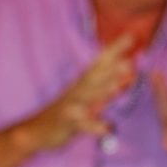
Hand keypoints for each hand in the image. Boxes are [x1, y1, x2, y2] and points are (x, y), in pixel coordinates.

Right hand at [27, 33, 136, 147]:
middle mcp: (77, 90)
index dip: (114, 50)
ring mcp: (70, 106)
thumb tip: (130, 73)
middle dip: (111, 70)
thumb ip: (107, 85)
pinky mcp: (66, 124)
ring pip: (86, 97)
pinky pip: (81, 125)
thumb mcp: (87, 96)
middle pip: (94, 76)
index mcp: (83, 82)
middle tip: (129, 64)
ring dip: (102, 92)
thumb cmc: (67, 112)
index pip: (100, 62)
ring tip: (117, 88)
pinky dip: (93, 126)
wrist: (36, 130)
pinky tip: (106, 128)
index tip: (130, 36)